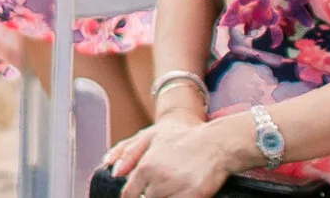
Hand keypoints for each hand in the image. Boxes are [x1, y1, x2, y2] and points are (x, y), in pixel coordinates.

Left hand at [104, 113, 240, 197]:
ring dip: (166, 196)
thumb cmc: (183, 139)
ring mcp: (175, 189)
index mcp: (145, 166)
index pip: (128, 193)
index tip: (140, 193)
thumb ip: (130, 153)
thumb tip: (114, 172)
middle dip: (152, 195)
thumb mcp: (152, 137)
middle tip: (164, 184)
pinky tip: (184, 191)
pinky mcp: (192, 196)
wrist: (215, 143)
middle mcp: (158, 179)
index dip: (133, 196)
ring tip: (175, 185)